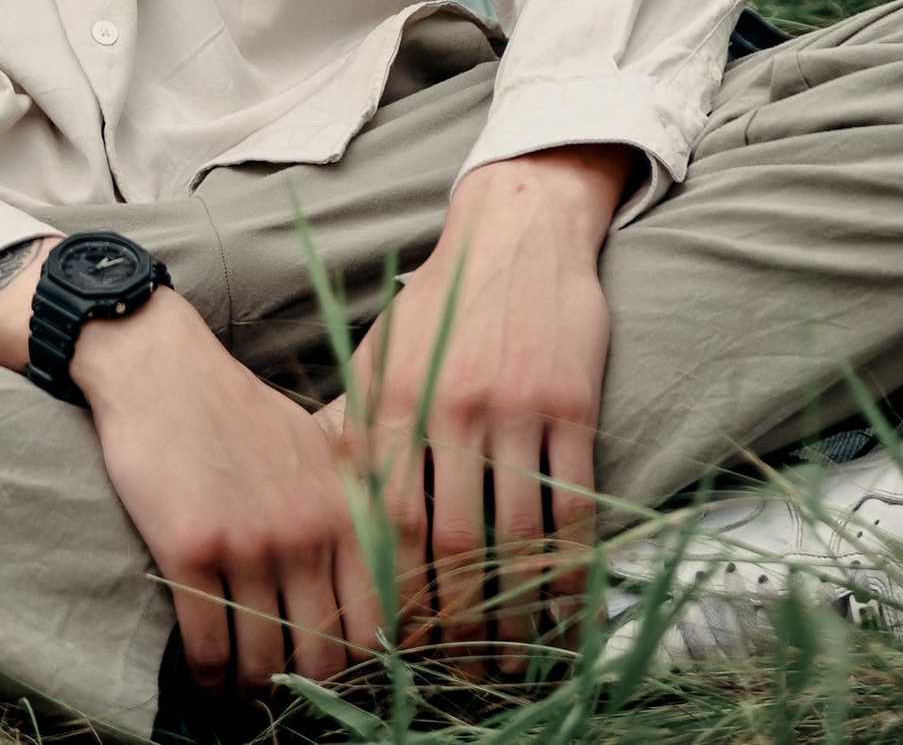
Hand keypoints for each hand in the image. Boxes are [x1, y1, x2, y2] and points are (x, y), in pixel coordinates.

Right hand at [0, 255, 372, 691]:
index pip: (373, 624)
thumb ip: (343, 512)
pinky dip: (206, 677)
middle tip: (282, 686)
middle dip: (302, 687)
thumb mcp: (313, 447)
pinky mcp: (191, 550)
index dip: (355, 666)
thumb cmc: (235, 409)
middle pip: (321, 657)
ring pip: (261, 661)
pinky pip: (208, 647)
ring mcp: (249, 543)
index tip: (331, 674)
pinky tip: (203, 676)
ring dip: (249, 688)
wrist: (160, 365)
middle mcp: (306, 532)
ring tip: (239, 689)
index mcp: (343, 508)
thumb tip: (369, 589)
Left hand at [336, 146, 627, 665]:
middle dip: (456, 621)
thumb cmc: (439, 303)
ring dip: (515, 612)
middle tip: (461, 673)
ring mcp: (514, 404)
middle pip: (452, 541)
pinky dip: (570, 570)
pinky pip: (573, 505)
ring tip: (512, 659)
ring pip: (515, 535)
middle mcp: (450, 405)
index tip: (399, 643)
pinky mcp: (570, 403)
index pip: (387, 520)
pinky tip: (564, 611)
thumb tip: (329, 516)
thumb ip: (358, 429)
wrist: (514, 229)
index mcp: (395, 397)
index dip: (395, 590)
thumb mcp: (380, 354)